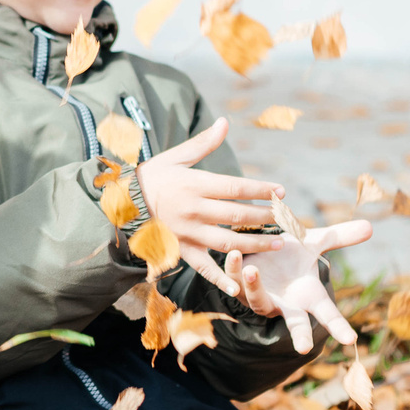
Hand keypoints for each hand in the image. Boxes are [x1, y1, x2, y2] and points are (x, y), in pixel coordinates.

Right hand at [135, 120, 290, 264]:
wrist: (123, 203)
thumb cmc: (153, 176)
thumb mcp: (176, 157)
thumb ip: (203, 143)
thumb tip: (224, 123)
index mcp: (194, 185)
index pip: (235, 187)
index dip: (260, 190)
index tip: (282, 192)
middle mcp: (193, 210)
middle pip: (237, 215)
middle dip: (266, 216)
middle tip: (287, 218)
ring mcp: (187, 233)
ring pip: (227, 241)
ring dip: (255, 243)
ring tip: (277, 243)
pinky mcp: (181, 250)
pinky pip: (203, 267)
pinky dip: (220, 279)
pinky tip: (238, 287)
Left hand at [218, 220, 374, 354]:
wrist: (256, 252)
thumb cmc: (287, 253)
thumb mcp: (313, 243)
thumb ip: (339, 237)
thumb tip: (371, 226)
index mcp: (308, 296)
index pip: (327, 314)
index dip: (339, 327)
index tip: (351, 340)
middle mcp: (285, 304)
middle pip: (295, 324)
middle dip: (300, 335)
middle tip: (304, 347)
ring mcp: (261, 299)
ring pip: (258, 301)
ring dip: (255, 287)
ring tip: (253, 270)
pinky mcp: (238, 289)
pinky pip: (233, 283)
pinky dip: (232, 270)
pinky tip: (234, 254)